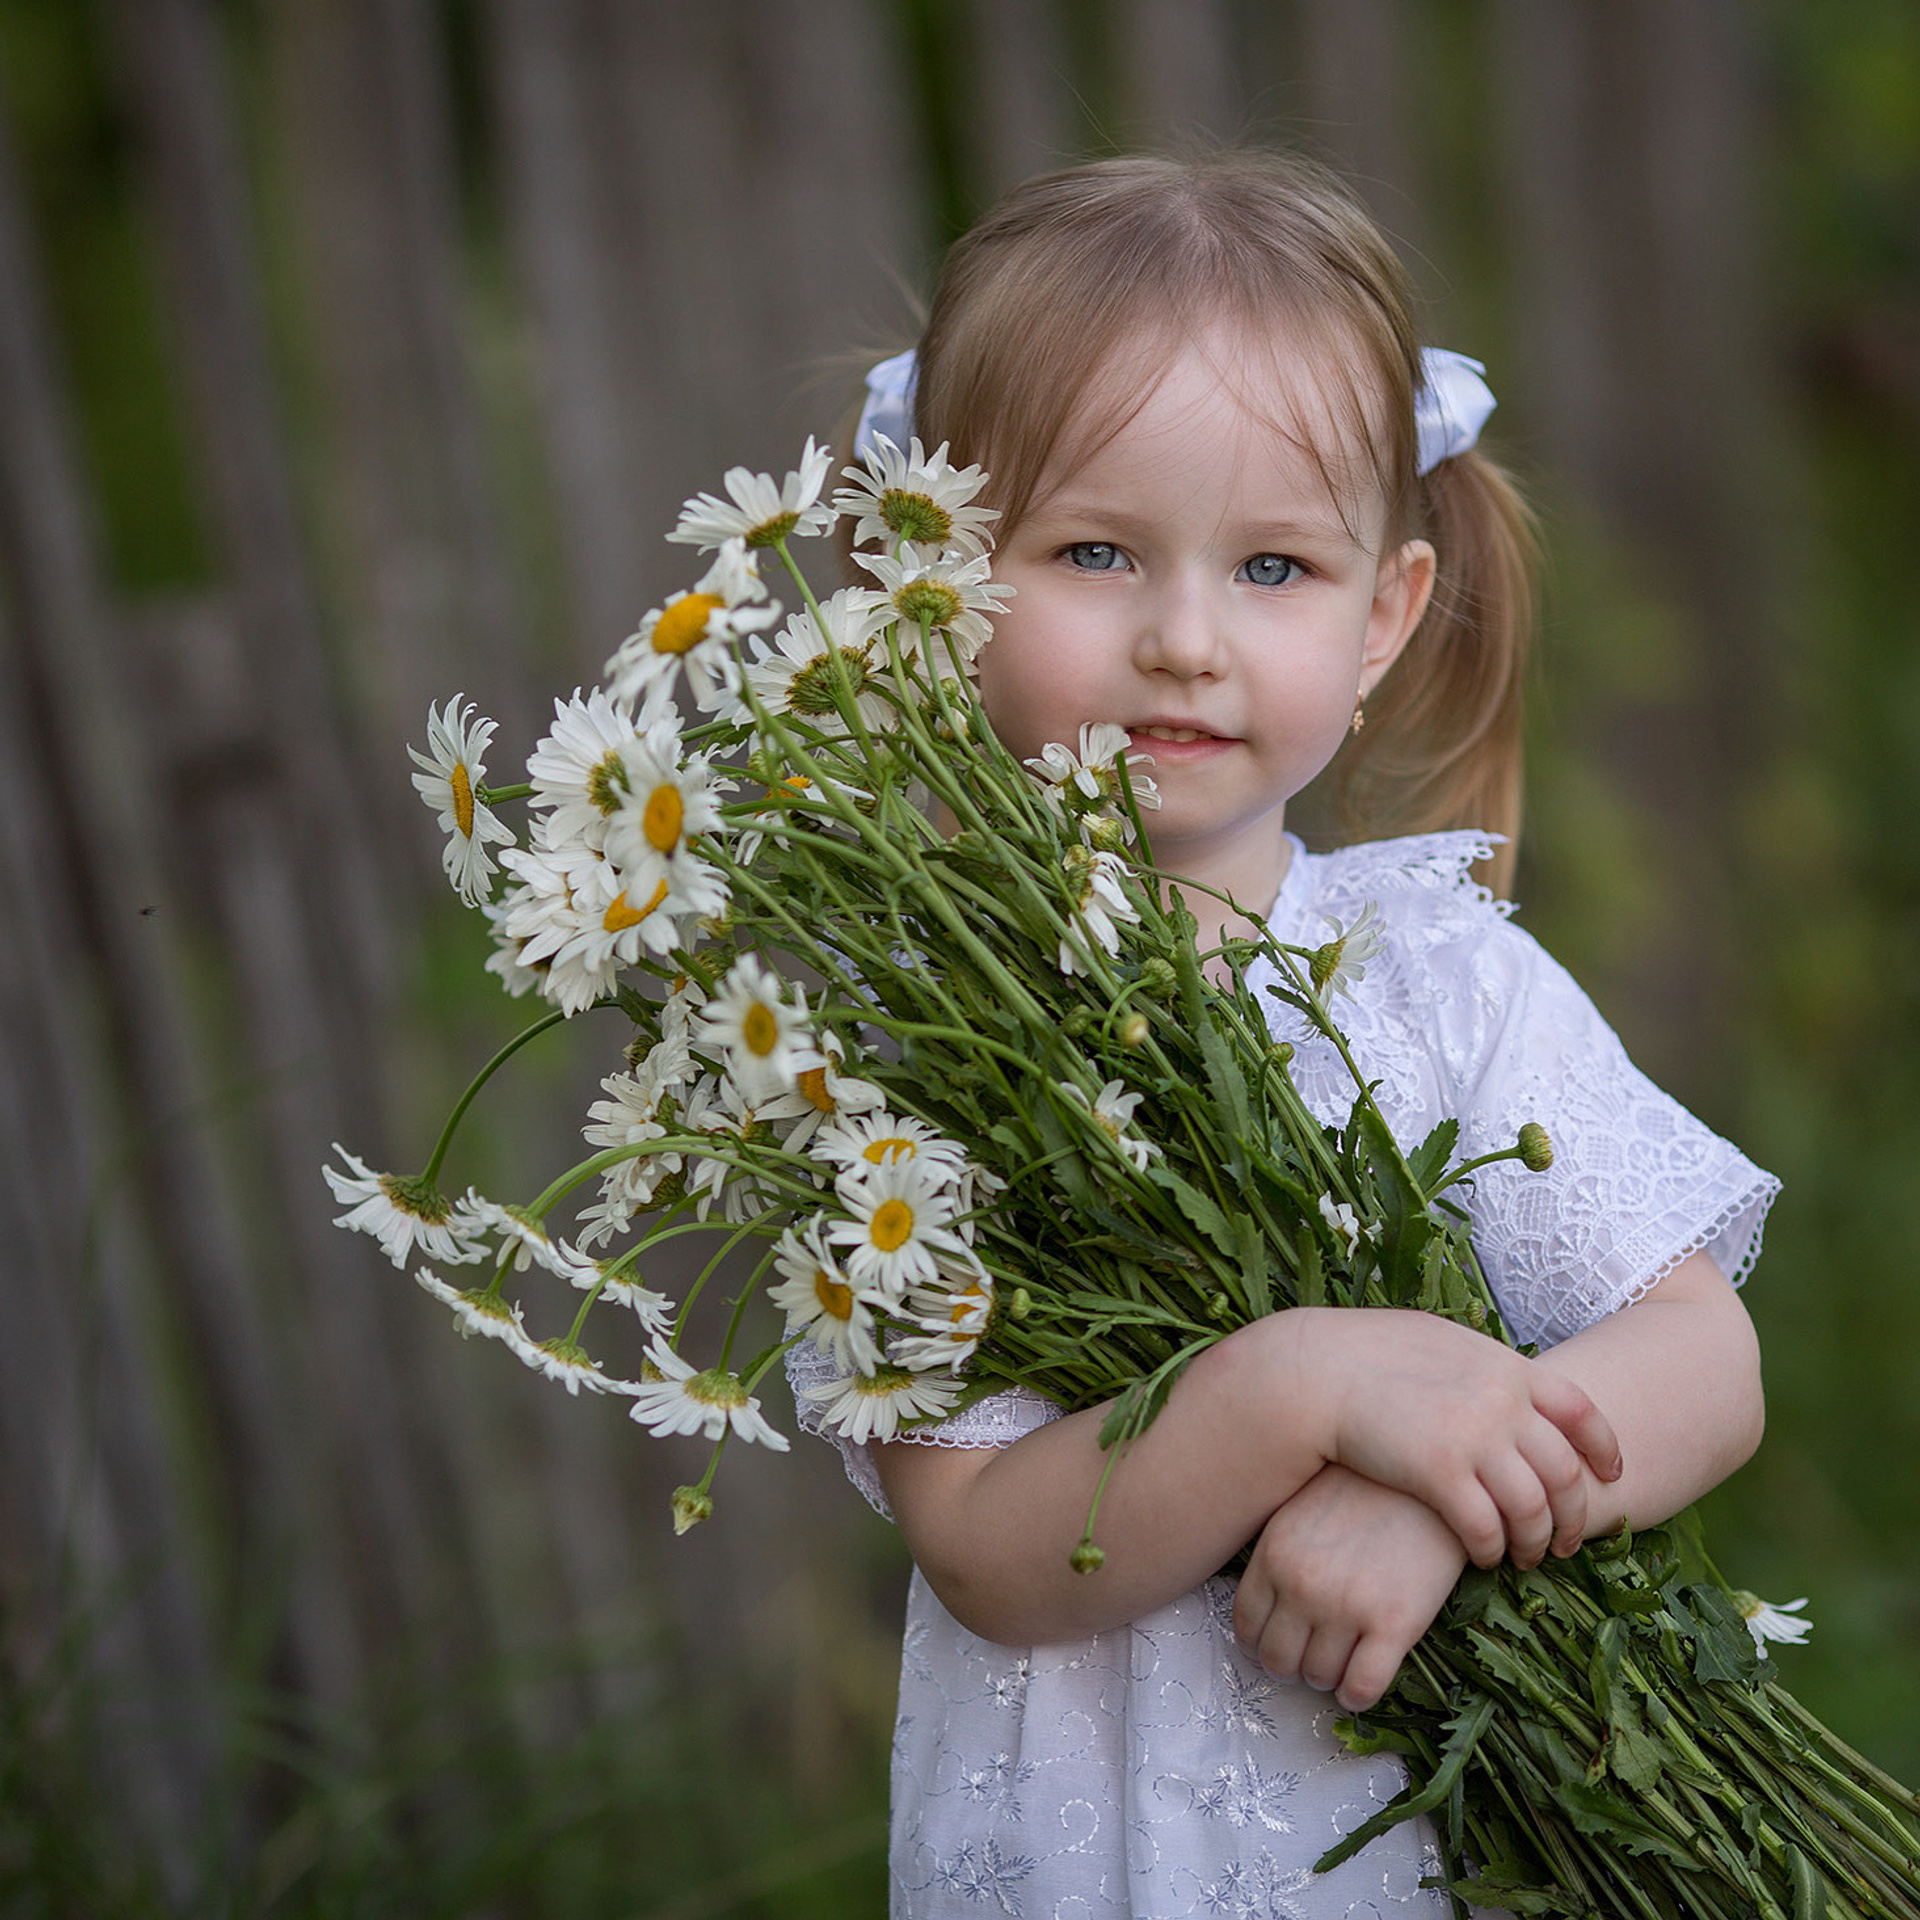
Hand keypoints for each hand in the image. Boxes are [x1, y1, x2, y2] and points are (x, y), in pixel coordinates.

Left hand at [1232, 1464, 1466, 1711]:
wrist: (1429, 1480)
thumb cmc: (1366, 1492)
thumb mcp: (1303, 1512)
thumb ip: (1280, 1556)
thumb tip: (1267, 1610)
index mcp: (1275, 1555)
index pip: (1246, 1625)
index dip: (1258, 1645)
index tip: (1274, 1647)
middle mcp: (1303, 1585)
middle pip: (1277, 1659)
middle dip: (1291, 1666)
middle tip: (1310, 1659)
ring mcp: (1347, 1607)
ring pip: (1319, 1677)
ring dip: (1327, 1678)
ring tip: (1341, 1664)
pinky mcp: (1394, 1624)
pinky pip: (1362, 1688)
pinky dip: (1357, 1696)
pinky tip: (1362, 1684)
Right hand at [1292, 1307, 1622, 1568]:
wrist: (1317, 1372)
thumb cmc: (1368, 1355)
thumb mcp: (1441, 1344)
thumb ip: (1484, 1367)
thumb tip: (1510, 1382)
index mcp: (1507, 1368)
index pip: (1582, 1413)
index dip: (1604, 1449)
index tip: (1609, 1476)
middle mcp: (1502, 1403)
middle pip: (1565, 1472)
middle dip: (1574, 1514)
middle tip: (1565, 1541)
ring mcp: (1474, 1438)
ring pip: (1533, 1509)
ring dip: (1535, 1541)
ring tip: (1526, 1557)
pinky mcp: (1440, 1474)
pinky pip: (1487, 1528)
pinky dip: (1492, 1549)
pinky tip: (1482, 1556)